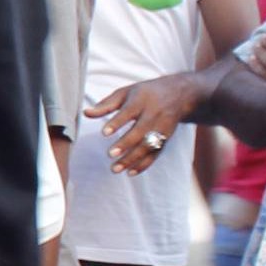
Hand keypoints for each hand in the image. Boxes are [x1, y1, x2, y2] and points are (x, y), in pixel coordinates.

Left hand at [86, 74, 202, 173]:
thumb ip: (106, 105)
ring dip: (132, 158)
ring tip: (115, 168)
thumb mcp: (126, 93)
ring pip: (148, 145)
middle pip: (141, 131)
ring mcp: (162, 128)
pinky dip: (144, 164)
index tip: (104, 133)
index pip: (128, 112)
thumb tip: (86, 113)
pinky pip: (156, 154)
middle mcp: (154, 114)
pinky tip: (130, 172)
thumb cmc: (145, 93)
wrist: (179, 94)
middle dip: (126, 144)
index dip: (117, 123)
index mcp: (142, 100)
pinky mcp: (166, 139)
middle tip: (110, 154)